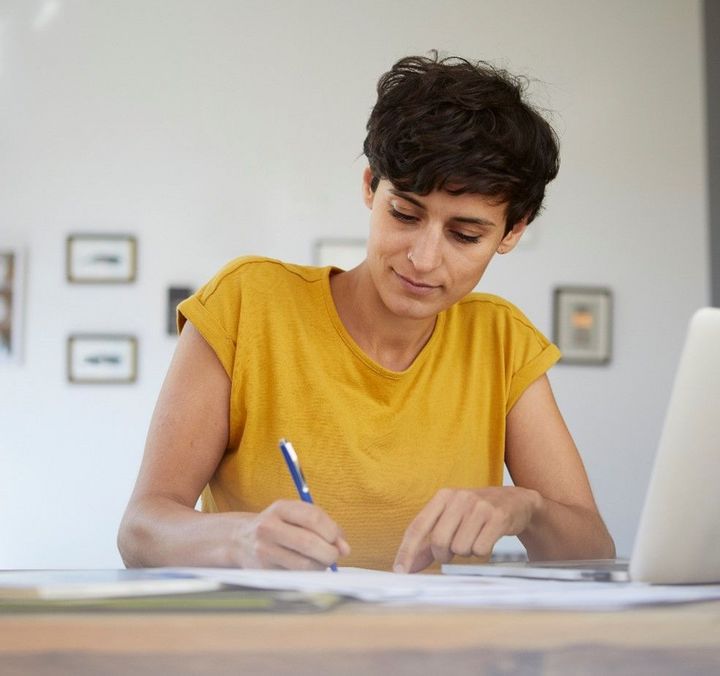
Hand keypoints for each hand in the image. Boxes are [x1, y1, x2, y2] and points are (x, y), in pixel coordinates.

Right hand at [234, 500, 349, 569]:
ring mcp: (264, 550)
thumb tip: (345, 548)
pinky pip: (295, 577)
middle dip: (329, 552)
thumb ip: (323, 525)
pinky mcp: (263, 571)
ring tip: (320, 561)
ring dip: (320, 566)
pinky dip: (308, 575)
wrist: (238, 540)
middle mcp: (269, 527)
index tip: (336, 539)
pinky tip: (307, 568)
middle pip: (309, 543)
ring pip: (304, 565)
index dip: (332, 530)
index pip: (313, 517)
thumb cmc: (278, 526)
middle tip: (333, 555)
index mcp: (281, 508)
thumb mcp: (296, 515)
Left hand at [393, 487, 541, 572]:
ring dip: (466, 552)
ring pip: (460, 548)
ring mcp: (479, 506)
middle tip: (452, 553)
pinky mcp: (498, 517)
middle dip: (443, 555)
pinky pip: (481, 549)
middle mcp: (459, 498)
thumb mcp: (451, 518)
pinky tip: (487, 540)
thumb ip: (428, 540)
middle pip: (438, 542)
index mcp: (443, 496)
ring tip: (474, 539)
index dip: (407, 551)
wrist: (515, 501)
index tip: (400, 572)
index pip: (418, 527)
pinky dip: (482, 552)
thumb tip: (406, 567)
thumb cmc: (476, 514)